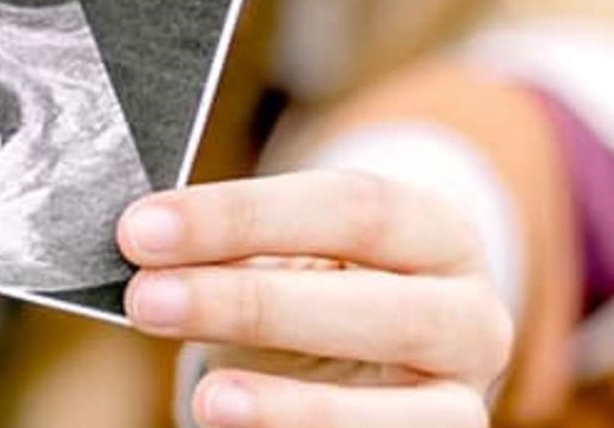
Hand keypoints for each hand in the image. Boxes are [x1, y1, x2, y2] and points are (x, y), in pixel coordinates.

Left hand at [117, 170, 512, 427]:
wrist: (383, 360)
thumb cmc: (321, 289)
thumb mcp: (293, 253)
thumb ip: (237, 244)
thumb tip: (144, 239)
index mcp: (435, 231)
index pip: (350, 206)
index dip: (243, 215)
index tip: (143, 227)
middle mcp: (470, 314)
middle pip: (371, 305)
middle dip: (248, 302)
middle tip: (147, 298)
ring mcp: (462, 398)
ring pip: (392, 411)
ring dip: (289, 407)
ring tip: (208, 399)